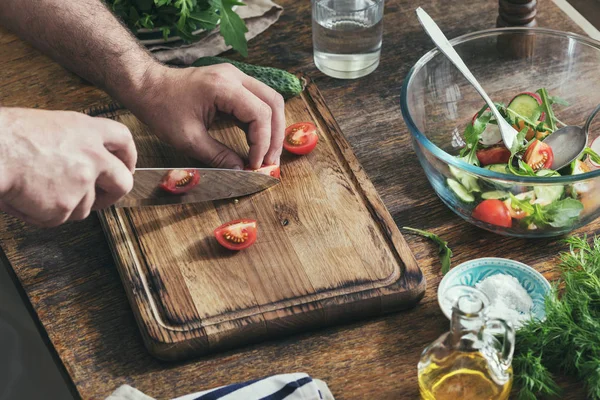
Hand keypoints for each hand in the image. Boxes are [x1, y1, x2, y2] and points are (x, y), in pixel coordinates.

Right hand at [0, 108, 135, 226]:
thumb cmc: (8, 135)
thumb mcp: (49, 125)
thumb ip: (74, 144)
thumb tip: (80, 163)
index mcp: (87, 130)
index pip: (123, 140)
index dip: (128, 156)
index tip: (125, 166)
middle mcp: (92, 157)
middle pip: (123, 182)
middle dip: (114, 194)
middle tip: (101, 198)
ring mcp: (82, 183)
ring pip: (85, 206)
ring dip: (65, 205)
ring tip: (36, 189)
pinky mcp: (65, 206)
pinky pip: (58, 219)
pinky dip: (41, 214)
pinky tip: (25, 198)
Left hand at [127, 63, 284, 169]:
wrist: (147, 86)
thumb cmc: (162, 108)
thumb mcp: (188, 139)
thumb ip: (217, 156)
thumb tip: (240, 171)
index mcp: (223, 87)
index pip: (259, 114)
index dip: (262, 142)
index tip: (254, 164)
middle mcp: (234, 76)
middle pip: (273, 103)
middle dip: (275, 135)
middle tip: (269, 161)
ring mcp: (235, 77)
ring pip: (270, 100)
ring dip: (272, 128)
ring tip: (267, 154)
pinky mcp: (233, 83)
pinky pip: (257, 101)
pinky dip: (261, 122)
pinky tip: (257, 142)